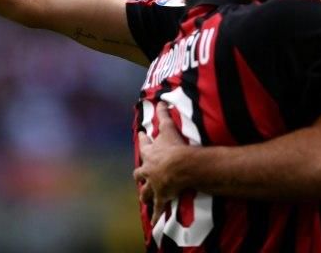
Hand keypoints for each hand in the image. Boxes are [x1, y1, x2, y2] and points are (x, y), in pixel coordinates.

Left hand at [133, 102, 188, 224]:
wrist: (180, 167)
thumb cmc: (174, 147)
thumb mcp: (168, 128)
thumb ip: (164, 115)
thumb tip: (160, 100)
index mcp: (151, 153)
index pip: (145, 145)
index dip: (144, 140)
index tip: (141, 135)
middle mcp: (148, 169)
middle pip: (140, 171)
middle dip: (140, 172)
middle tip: (139, 172)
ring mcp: (154, 184)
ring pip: (145, 191)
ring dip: (145, 194)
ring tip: (143, 197)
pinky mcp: (161, 196)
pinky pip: (158, 207)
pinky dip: (156, 213)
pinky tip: (154, 221)